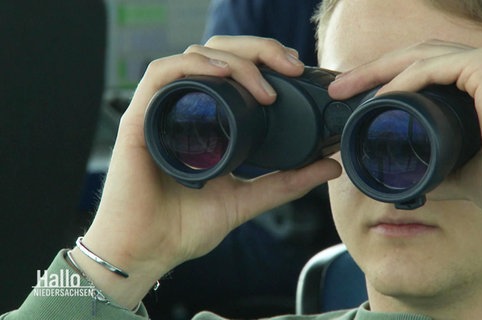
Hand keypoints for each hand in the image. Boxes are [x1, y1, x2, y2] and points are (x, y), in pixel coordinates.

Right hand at [72, 36, 341, 307]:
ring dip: (234, 60)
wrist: (146, 253)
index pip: (232, 69)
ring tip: (264, 85)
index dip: (264, 59)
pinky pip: (162, 75)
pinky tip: (222, 75)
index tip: (295, 69)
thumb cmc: (184, 227)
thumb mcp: (247, 199)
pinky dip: (194, 67)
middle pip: (217, 53)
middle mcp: (183, 108)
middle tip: (289, 66)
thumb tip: (330, 166)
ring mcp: (161, 111)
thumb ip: (287, 182)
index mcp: (205, 119)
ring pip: (195, 57)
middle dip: (258, 50)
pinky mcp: (139, 120)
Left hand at [328, 39, 481, 214]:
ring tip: (348, 89)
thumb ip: (432, 160)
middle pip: (420, 56)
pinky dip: (403, 80)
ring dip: (380, 70)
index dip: (390, 78)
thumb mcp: (457, 167)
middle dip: (375, 69)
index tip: (356, 97)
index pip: (429, 68)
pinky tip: (379, 96)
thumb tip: (403, 171)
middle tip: (342, 88)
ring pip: (422, 55)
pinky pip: (434, 67)